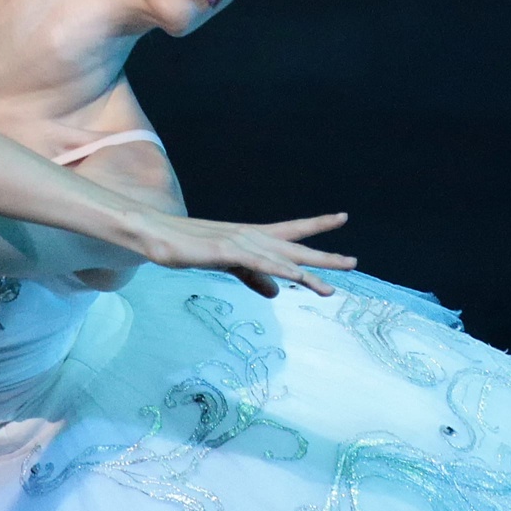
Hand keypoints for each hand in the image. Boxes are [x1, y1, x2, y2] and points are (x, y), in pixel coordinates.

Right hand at [136, 210, 354, 298]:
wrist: (156, 233)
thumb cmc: (189, 246)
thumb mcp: (229, 265)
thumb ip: (254, 277)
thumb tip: (278, 293)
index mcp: (253, 236)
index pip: (292, 230)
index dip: (317, 225)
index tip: (342, 217)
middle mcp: (252, 236)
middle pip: (296, 246)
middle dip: (324, 256)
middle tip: (353, 262)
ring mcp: (241, 242)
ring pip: (282, 260)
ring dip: (307, 274)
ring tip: (331, 288)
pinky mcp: (227, 251)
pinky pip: (258, 263)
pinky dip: (278, 271)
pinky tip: (295, 278)